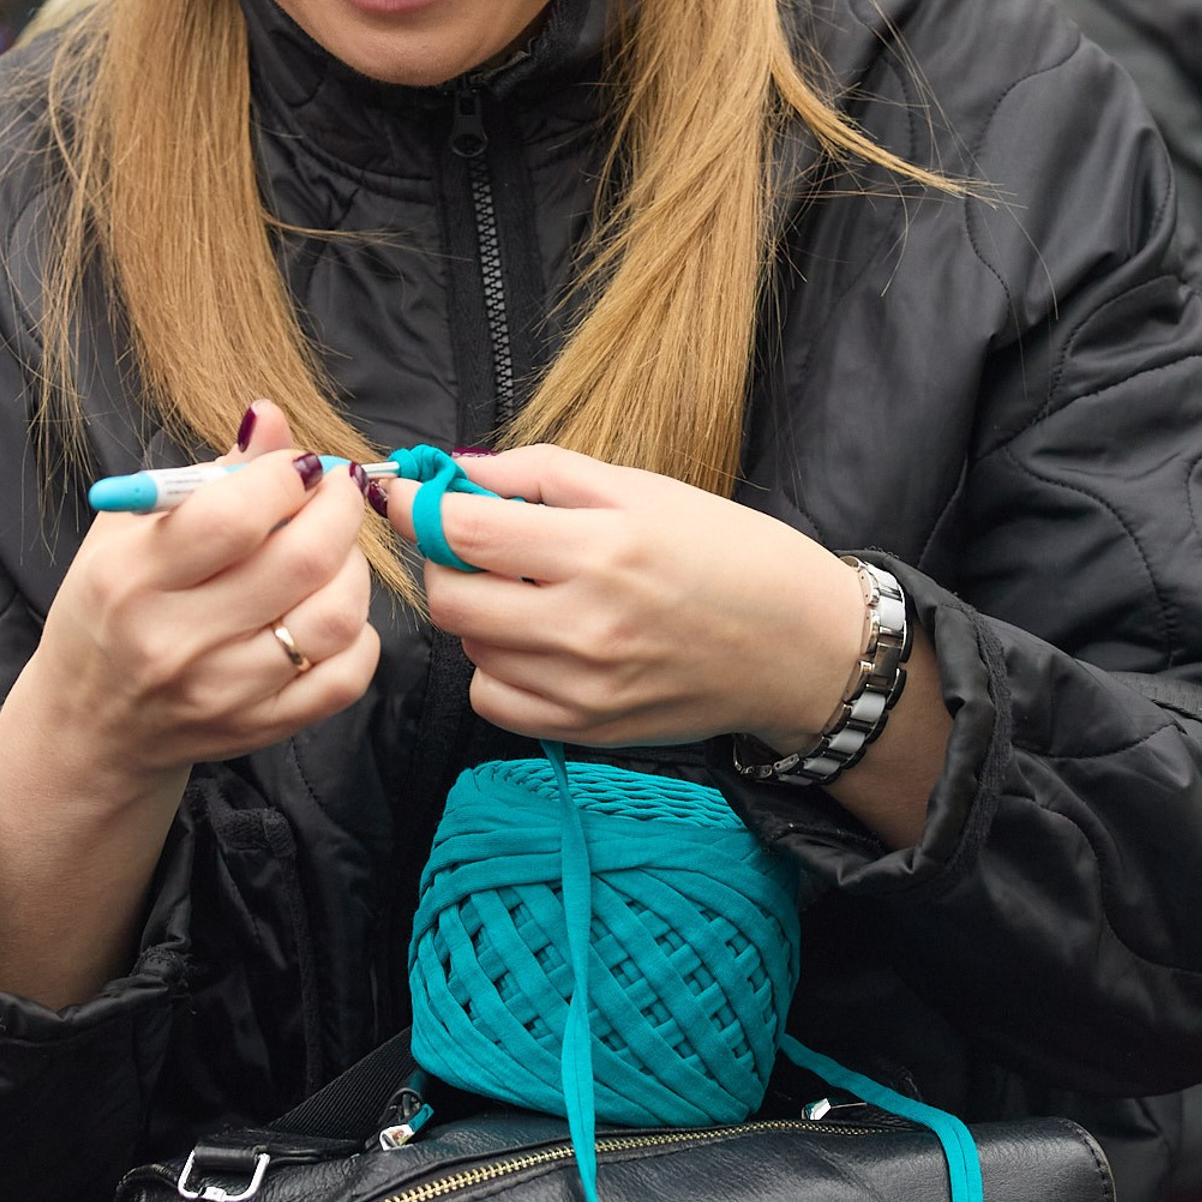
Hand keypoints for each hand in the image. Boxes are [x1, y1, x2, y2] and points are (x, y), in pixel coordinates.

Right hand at [23, 402, 379, 797]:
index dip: (289, 475)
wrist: (90, 726)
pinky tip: (331, 609)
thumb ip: (207, 473)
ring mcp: (224, 692)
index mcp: (132, 577)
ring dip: (353, 568)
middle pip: (302, 561)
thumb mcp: (128, 531)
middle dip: (339, 509)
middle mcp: (177, 640)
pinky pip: (346, 677)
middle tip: (336, 493)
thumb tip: (270, 414)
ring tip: (334, 551)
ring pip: (335, 618)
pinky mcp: (260, 729)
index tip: (299, 466)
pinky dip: (360, 633)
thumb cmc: (109, 608)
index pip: (235, 516)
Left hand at [381, 445, 864, 750]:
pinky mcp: (588, 731)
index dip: (417, 507)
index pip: (465, 531)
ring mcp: (585, 688)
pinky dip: (496, 668)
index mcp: (602, 549)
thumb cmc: (725, 552)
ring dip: (476, 614)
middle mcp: (586, 625)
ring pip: (469, 649)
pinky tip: (535, 641)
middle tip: (475, 544)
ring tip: (525, 591)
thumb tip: (458, 470)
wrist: (799, 646)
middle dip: (445, 563)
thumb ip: (540, 474)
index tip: (402, 493)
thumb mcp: (640, 488)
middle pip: (451, 599)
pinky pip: (494, 701)